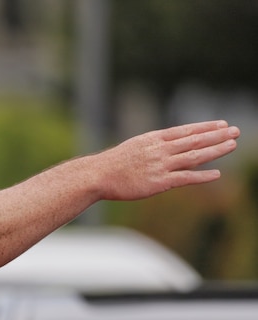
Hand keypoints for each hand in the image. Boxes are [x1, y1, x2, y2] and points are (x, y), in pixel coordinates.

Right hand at [95, 120, 238, 201]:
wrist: (99, 175)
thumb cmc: (113, 163)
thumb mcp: (134, 147)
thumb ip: (153, 146)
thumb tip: (167, 146)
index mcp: (154, 138)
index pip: (186, 130)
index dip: (206, 127)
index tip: (221, 123)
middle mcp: (161, 149)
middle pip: (195, 140)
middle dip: (217, 135)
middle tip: (235, 131)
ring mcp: (161, 165)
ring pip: (194, 156)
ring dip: (215, 150)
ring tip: (232, 145)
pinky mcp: (159, 182)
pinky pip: (186, 178)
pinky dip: (202, 176)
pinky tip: (216, 174)